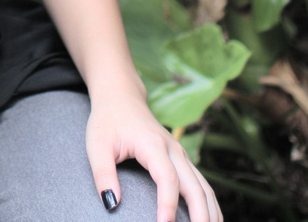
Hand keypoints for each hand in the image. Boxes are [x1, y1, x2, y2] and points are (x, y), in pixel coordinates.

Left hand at [85, 94, 221, 221]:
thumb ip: (103, 175)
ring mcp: (180, 154)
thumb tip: (111, 204)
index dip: (168, 204)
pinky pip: (202, 184)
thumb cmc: (108, 121)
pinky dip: (209, 204)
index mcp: (152, 144)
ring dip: (210, 212)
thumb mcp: (96, 145)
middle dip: (200, 215)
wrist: (121, 97)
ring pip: (204, 187)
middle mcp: (173, 149)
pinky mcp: (182, 159)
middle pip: (195, 186)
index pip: (167, 178)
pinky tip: (211, 220)